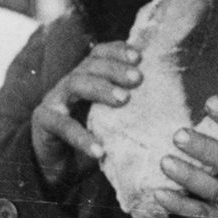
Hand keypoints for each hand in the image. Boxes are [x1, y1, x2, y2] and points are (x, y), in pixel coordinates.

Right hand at [32, 41, 141, 190]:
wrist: (60, 167)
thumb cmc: (95, 136)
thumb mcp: (115, 118)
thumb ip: (134, 106)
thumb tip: (174, 100)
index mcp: (88, 76)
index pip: (100, 53)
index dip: (118, 50)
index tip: (140, 56)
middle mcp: (70, 83)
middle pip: (90, 65)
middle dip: (115, 68)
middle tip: (138, 78)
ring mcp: (54, 100)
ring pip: (75, 84)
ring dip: (101, 89)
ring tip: (123, 100)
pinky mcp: (44, 122)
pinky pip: (62, 125)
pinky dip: (82, 136)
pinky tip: (99, 150)